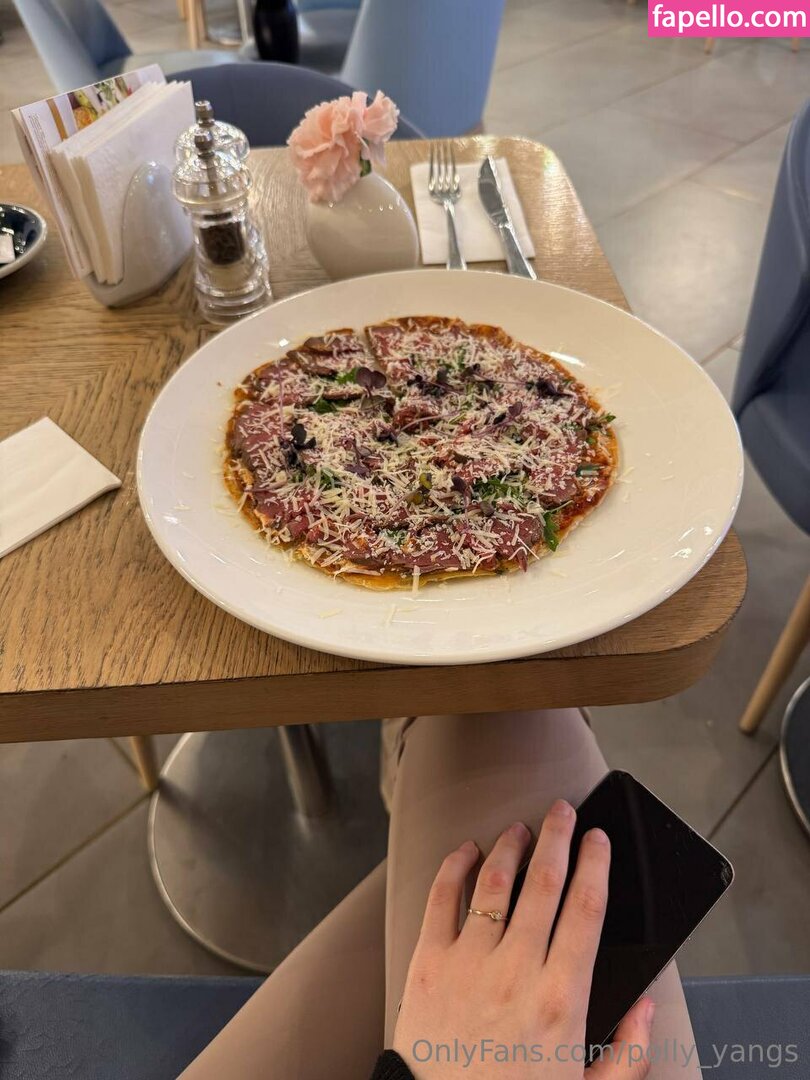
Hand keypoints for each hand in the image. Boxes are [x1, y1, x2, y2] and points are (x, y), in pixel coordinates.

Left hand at [393, 800, 653, 1078]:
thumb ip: (627, 1053)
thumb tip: (646, 1007)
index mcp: (561, 999)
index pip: (587, 910)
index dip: (596, 865)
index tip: (600, 839)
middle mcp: (517, 971)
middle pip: (545, 883)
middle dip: (559, 838)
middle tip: (565, 811)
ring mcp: (469, 963)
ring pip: (496, 882)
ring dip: (511, 847)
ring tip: (522, 829)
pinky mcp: (427, 964)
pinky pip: (442, 898)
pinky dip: (456, 866)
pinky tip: (467, 851)